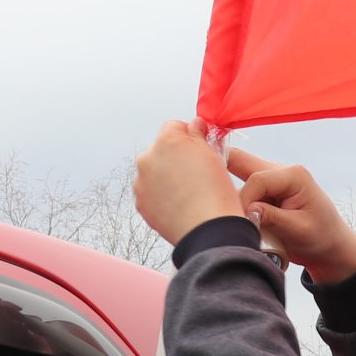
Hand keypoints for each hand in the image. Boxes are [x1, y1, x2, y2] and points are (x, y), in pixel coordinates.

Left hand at [132, 121, 243, 244]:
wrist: (207, 230)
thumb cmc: (215, 193)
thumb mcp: (213, 155)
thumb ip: (198, 135)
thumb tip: (194, 125)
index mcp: (166, 141)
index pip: (175, 127)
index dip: (190, 135)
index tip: (200, 146)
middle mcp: (147, 158)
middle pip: (162, 149)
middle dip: (176, 157)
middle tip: (196, 172)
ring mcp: (141, 182)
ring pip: (154, 171)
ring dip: (167, 176)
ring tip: (188, 192)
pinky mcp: (140, 203)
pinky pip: (150, 192)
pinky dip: (161, 194)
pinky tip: (179, 203)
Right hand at [225, 147, 355, 283]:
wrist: (329, 246)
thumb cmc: (321, 236)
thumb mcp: (299, 230)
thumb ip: (273, 218)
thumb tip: (248, 210)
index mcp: (293, 175)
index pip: (257, 180)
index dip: (244, 201)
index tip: (244, 223)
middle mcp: (279, 171)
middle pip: (239, 160)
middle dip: (221, 176)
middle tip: (210, 197)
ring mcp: (270, 179)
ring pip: (235, 174)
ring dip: (230, 195)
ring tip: (233, 217)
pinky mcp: (262, 191)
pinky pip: (240, 189)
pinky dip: (234, 202)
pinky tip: (234, 216)